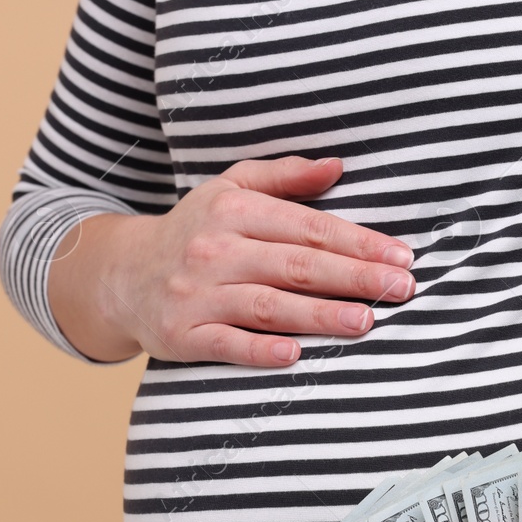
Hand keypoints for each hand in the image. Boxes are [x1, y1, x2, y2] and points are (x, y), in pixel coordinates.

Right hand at [67, 156, 415, 366]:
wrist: (120, 276)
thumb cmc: (193, 232)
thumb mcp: (230, 189)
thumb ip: (285, 177)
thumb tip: (338, 166)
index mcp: (234, 210)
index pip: (307, 226)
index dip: (357, 242)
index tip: (401, 256)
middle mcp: (215, 249)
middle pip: (295, 264)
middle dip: (353, 276)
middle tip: (401, 288)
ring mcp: (197, 294)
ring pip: (267, 305)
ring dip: (319, 314)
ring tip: (365, 321)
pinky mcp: (181, 335)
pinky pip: (225, 344)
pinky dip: (258, 350)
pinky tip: (295, 355)